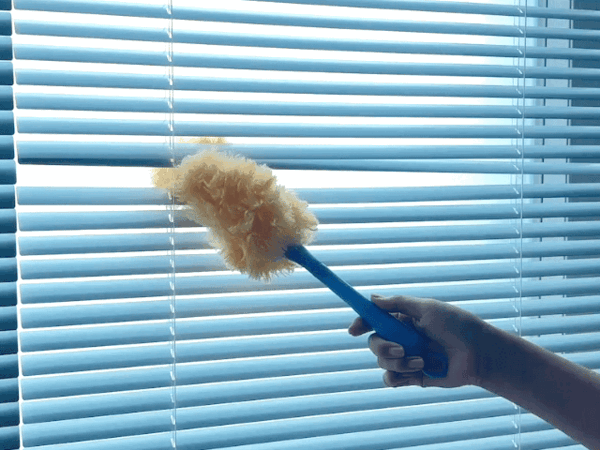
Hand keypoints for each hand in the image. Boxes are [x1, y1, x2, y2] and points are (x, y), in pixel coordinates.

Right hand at [349, 294, 486, 388]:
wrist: (480, 355)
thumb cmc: (458, 326)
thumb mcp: (428, 308)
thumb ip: (398, 304)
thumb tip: (372, 298)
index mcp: (404, 319)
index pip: (375, 319)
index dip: (362, 323)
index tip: (354, 329)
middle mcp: (403, 338)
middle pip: (374, 342)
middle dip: (383, 346)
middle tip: (400, 349)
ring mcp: (407, 357)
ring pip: (382, 361)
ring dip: (398, 362)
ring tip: (421, 361)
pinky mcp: (413, 376)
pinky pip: (390, 379)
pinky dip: (397, 377)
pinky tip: (417, 371)